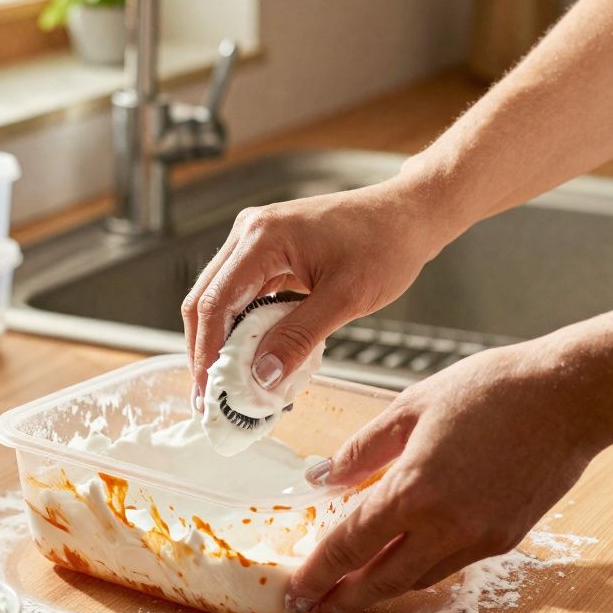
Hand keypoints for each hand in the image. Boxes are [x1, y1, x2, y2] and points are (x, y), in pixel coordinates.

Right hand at [180, 178, 456, 409]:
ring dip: (220, 341)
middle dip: (204, 351)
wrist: (409, 215)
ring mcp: (256, 241)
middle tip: (209, 397)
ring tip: (225, 384)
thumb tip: (261, 377)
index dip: (206, 351)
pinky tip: (248, 356)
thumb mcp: (345, 298)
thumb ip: (299, 337)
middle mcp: (249, 233)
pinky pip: (241, 294)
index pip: (215, 302)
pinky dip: (240, 328)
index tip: (208, 391)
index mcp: (261, 237)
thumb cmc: (386, 244)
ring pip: (219, 299)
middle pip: (205, 300)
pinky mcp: (267, 253)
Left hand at [286, 341, 610, 612]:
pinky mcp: (506, 540)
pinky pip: (452, 564)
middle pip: (382, 581)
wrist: (570, 396)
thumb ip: (362, 448)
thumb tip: (324, 475)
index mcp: (414, 489)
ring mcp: (480, 538)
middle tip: (314, 609)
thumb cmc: (494, 390)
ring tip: (353, 588)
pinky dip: (422, 567)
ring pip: (418, 579)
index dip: (318, 571)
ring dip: (382, 588)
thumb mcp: (411, 406)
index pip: (350, 544)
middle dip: (343, 600)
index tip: (296, 588)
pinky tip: (406, 557)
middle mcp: (446, 526)